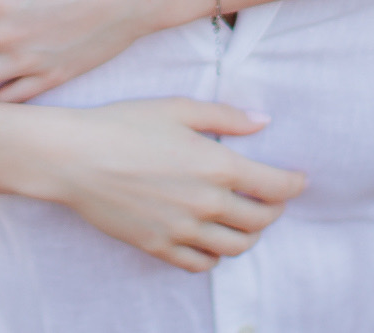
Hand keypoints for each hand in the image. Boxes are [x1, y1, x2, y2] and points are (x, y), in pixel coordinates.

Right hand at [22, 99, 304, 271]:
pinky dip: (214, 255)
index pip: (276, 187)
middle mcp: (206, 203)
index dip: (294, 184)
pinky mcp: (159, 246)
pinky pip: (201, 264)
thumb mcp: (178, 108)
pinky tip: (210, 239)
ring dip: (247, 235)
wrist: (75, 157)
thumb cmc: (124, 124)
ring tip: (243, 221)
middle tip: (269, 199)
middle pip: (260, 221)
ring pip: (235, 248)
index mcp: (217, 165)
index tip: (298, 180)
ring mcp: (182, 229)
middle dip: (273, 210)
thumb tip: (263, 122)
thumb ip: (226, 116)